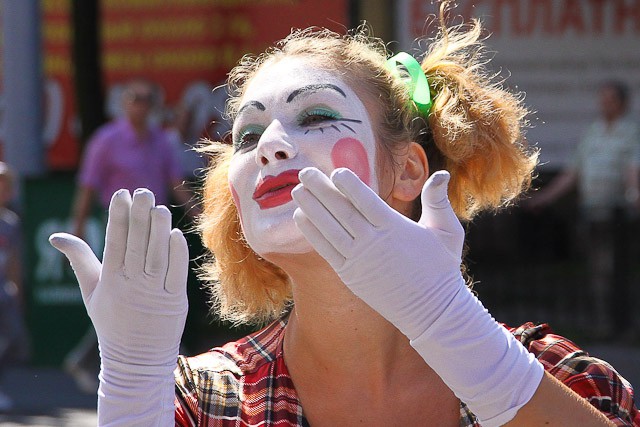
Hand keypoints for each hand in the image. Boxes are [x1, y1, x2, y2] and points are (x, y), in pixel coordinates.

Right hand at [50, 189, 188, 424]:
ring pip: (157, 256)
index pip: (114, 242)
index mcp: (110, 281)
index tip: (121, 194)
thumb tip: (56, 236)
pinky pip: (176, 274)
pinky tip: (176, 234)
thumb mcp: (91, 292)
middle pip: (136, 245)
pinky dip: (177, 253)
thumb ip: (79, 260)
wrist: (135, 360)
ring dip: (159, 230)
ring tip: (159, 207)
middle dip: (138, 216)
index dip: (118, 217)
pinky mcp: (175, 302)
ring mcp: (154, 293)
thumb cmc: (112, 321)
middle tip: (142, 191)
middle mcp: (131, 285)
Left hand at [292, 168, 542, 425]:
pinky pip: (326, 250)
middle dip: (321, 190)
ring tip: (296, 191)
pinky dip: (312, 233)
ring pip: (329, 229)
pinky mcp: (350, 276)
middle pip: (341, 212)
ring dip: (311, 209)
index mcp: (395, 228)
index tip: (335, 171)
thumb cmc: (441, 268)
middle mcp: (373, 243)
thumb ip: (438, 201)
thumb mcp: (447, 231)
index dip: (349, 185)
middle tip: (303, 172)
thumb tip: (442, 173)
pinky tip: (300, 217)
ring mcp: (359, 260)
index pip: (366, 201)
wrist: (433, 311)